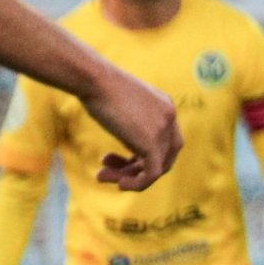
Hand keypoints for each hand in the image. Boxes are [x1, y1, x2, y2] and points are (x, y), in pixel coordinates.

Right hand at [83, 69, 181, 189]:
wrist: (94, 79)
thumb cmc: (96, 85)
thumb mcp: (120, 102)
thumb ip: (130, 120)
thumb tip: (124, 133)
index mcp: (165, 106)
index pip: (165, 140)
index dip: (143, 153)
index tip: (116, 157)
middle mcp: (170, 118)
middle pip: (164, 155)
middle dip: (135, 167)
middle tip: (107, 170)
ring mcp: (163, 131)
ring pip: (156, 166)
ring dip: (129, 176)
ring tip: (102, 177)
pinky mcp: (152, 143)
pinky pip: (153, 173)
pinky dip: (138, 183)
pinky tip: (120, 185)